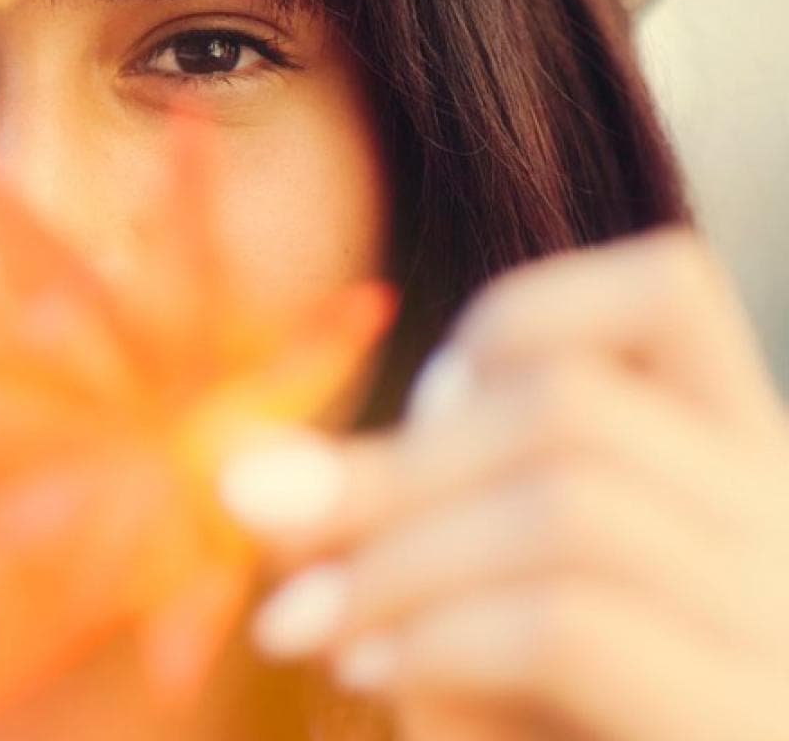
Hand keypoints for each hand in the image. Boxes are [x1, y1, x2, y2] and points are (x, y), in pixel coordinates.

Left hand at [217, 227, 788, 740]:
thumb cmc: (531, 734)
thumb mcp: (473, 621)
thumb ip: (400, 533)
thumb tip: (249, 474)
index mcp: (748, 490)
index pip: (663, 290)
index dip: (509, 320)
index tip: (414, 413)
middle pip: (579, 404)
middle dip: (395, 462)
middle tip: (280, 539)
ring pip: (572, 500)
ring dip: (398, 553)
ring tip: (310, 626)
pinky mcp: (747, 727)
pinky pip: (575, 621)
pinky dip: (441, 630)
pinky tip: (373, 674)